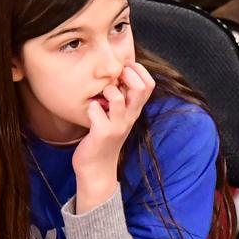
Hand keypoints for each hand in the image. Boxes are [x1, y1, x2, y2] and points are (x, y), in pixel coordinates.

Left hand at [70, 62, 153, 201]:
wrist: (97, 169)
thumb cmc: (103, 138)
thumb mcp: (118, 117)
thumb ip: (121, 99)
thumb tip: (115, 74)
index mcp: (135, 111)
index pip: (149, 84)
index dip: (138, 70)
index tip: (122, 69)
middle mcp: (130, 117)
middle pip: (140, 87)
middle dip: (125, 74)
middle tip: (112, 78)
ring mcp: (117, 125)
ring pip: (116, 97)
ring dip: (106, 90)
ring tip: (100, 97)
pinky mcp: (102, 133)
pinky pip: (95, 110)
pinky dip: (90, 107)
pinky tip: (89, 112)